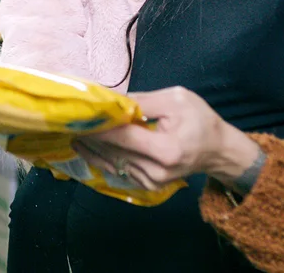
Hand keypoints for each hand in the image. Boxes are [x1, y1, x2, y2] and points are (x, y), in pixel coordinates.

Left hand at [71, 87, 260, 191]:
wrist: (217, 150)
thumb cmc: (200, 119)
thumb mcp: (175, 99)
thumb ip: (140, 101)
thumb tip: (109, 99)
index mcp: (166, 150)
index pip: (122, 136)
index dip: (98, 125)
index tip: (76, 114)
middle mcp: (156, 171)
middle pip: (112, 150)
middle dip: (89, 134)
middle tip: (66, 120)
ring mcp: (150, 181)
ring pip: (111, 161)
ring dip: (91, 145)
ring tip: (71, 130)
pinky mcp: (147, 185)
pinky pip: (118, 168)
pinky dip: (101, 156)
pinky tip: (86, 144)